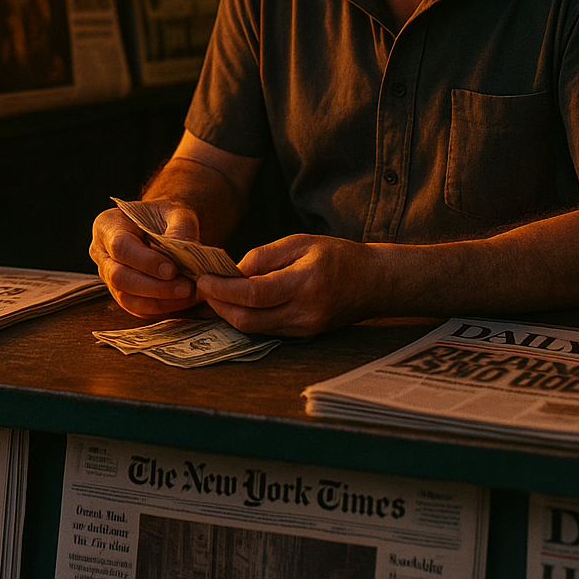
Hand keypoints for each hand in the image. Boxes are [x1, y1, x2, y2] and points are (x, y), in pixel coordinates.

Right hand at [89, 202, 201, 317]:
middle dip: (154, 287)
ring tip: (189, 294)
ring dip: (160, 301)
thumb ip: (181, 228)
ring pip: (126, 298)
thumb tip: (184, 251)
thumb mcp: (177, 212)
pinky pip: (137, 309)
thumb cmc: (167, 216)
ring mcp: (108, 277)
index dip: (145, 262)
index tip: (172, 270)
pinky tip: (184, 301)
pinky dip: (162, 308)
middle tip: (186, 287)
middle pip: (118, 277)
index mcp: (108, 226)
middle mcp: (102, 253)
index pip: (120, 247)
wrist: (167, 227)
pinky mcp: (122, 294)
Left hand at [195, 233, 385, 337]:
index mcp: (305, 283)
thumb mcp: (301, 243)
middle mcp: (305, 313)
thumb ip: (264, 256)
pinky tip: (237, 303)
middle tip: (203, 287)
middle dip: (219, 305)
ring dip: (229, 314)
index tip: (203, 278)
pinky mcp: (304, 336)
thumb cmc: (339, 256)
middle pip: (248, 320)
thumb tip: (232, 270)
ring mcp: (305, 329)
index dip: (222, 289)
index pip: (253, 294)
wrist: (375, 282)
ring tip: (215, 294)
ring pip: (254, 329)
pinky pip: (266, 331)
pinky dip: (247, 318)